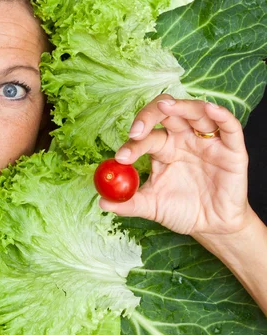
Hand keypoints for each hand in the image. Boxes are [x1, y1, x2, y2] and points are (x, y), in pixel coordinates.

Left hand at [99, 95, 251, 237]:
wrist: (212, 227)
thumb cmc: (181, 210)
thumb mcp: (151, 207)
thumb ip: (128, 203)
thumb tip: (102, 202)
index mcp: (163, 148)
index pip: (146, 136)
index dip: (133, 144)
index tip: (121, 157)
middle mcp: (183, 138)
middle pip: (166, 113)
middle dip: (149, 116)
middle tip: (136, 131)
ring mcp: (208, 142)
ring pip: (196, 112)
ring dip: (181, 106)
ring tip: (166, 107)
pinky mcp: (232, 150)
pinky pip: (230, 127)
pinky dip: (222, 115)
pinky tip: (211, 110)